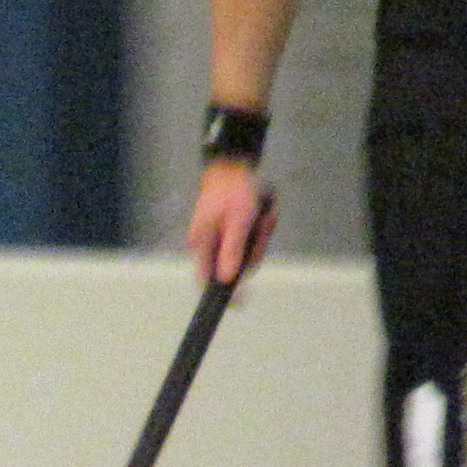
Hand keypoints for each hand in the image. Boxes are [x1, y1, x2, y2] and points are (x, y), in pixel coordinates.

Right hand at [187, 160, 276, 286]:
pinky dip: (259, 228)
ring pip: (245, 249)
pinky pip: (247, 237)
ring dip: (260, 235)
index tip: (239, 302)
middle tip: (263, 225)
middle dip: (255, 247)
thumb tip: (227, 280)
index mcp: (203, 243)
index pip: (207, 278)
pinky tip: (262, 213)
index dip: (223, 292)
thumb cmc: (234, 191)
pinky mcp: (229, 228)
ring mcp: (219, 235)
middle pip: (234, 263)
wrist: (233, 164)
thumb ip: (232, 251)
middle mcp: (208, 243)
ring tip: (263, 215)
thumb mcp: (238, 221)